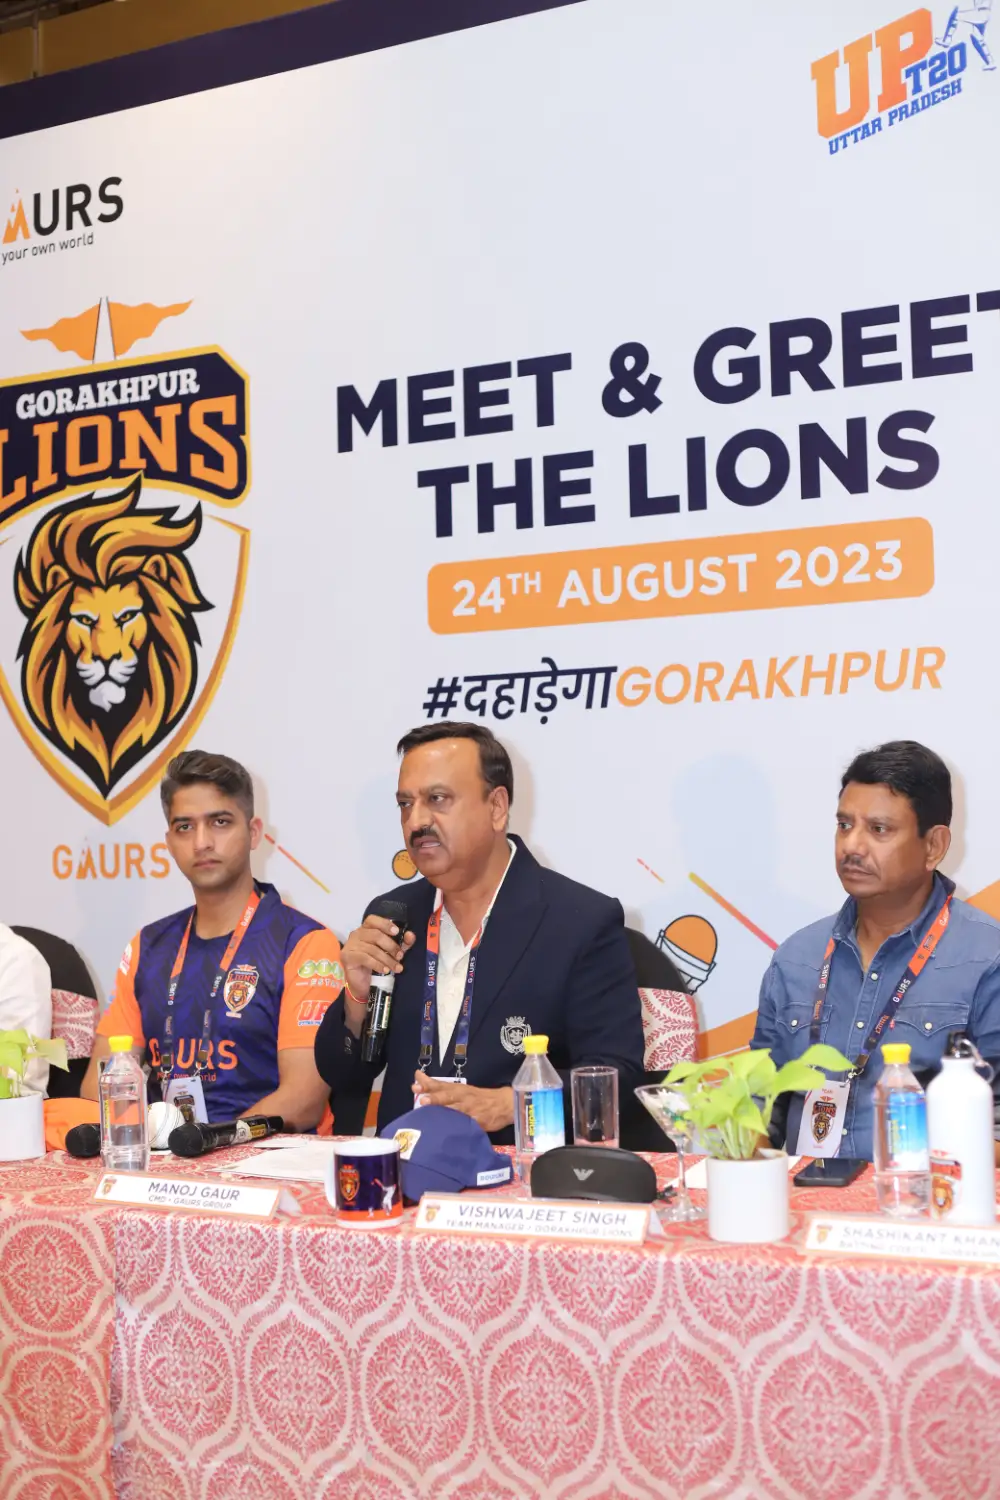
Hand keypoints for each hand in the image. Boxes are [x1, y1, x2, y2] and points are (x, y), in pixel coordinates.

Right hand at [341, 916, 415, 1034]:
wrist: (363, 985)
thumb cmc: (377, 965)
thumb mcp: (392, 952)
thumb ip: (402, 943)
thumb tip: (411, 935)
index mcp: (366, 929)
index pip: (372, 920)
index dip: (385, 924)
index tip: (397, 932)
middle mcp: (356, 934)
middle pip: (375, 935)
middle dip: (391, 946)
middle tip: (400, 956)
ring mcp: (350, 945)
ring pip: (372, 948)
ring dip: (387, 959)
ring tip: (397, 968)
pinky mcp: (347, 956)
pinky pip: (365, 958)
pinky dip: (377, 964)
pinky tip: (385, 970)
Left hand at [413, 1071, 513, 1132]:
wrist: (504, 1104)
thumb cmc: (479, 1097)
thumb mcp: (460, 1090)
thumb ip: (440, 1088)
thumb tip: (418, 1082)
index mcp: (458, 1089)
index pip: (440, 1085)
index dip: (427, 1084)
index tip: (415, 1083)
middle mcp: (463, 1097)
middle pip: (448, 1096)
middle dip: (435, 1098)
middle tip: (422, 1099)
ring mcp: (471, 1110)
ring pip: (457, 1110)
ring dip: (445, 1110)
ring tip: (433, 1113)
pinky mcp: (478, 1122)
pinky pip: (467, 1124)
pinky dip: (460, 1125)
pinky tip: (450, 1129)